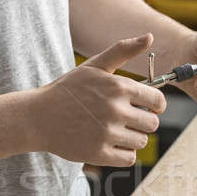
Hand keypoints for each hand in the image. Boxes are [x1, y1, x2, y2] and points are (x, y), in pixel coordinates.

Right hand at [27, 34, 165, 166]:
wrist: (38, 117)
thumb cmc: (69, 90)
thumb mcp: (94, 66)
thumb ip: (123, 51)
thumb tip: (149, 36)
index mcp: (119, 87)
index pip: (158, 102)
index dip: (155, 105)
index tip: (146, 107)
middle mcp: (116, 110)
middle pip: (152, 124)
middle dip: (142, 122)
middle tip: (125, 120)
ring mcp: (107, 134)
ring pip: (141, 142)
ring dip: (132, 138)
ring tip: (114, 131)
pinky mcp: (99, 154)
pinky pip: (129, 159)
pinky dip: (123, 154)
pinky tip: (110, 144)